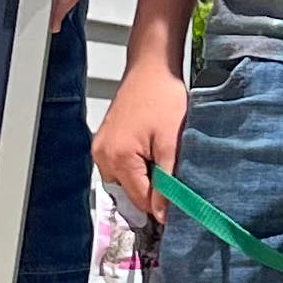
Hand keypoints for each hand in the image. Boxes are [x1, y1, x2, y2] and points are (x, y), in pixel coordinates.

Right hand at [91, 55, 187, 224]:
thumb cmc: (162, 96)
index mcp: (117, 158)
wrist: (151, 68)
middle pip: (131, 194)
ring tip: (162, 156)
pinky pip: (122, 168)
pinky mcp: (105, 142)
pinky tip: (152, 151)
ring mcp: (100, 149)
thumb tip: (164, 215)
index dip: (164, 204)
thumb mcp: (172, 142)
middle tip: (173, 170)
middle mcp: (102, 157)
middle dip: (154, 190)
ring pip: (127, 182)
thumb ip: (168, 182)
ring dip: (146, 178)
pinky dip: (138, 167)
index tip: (182, 200)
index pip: (141, 201)